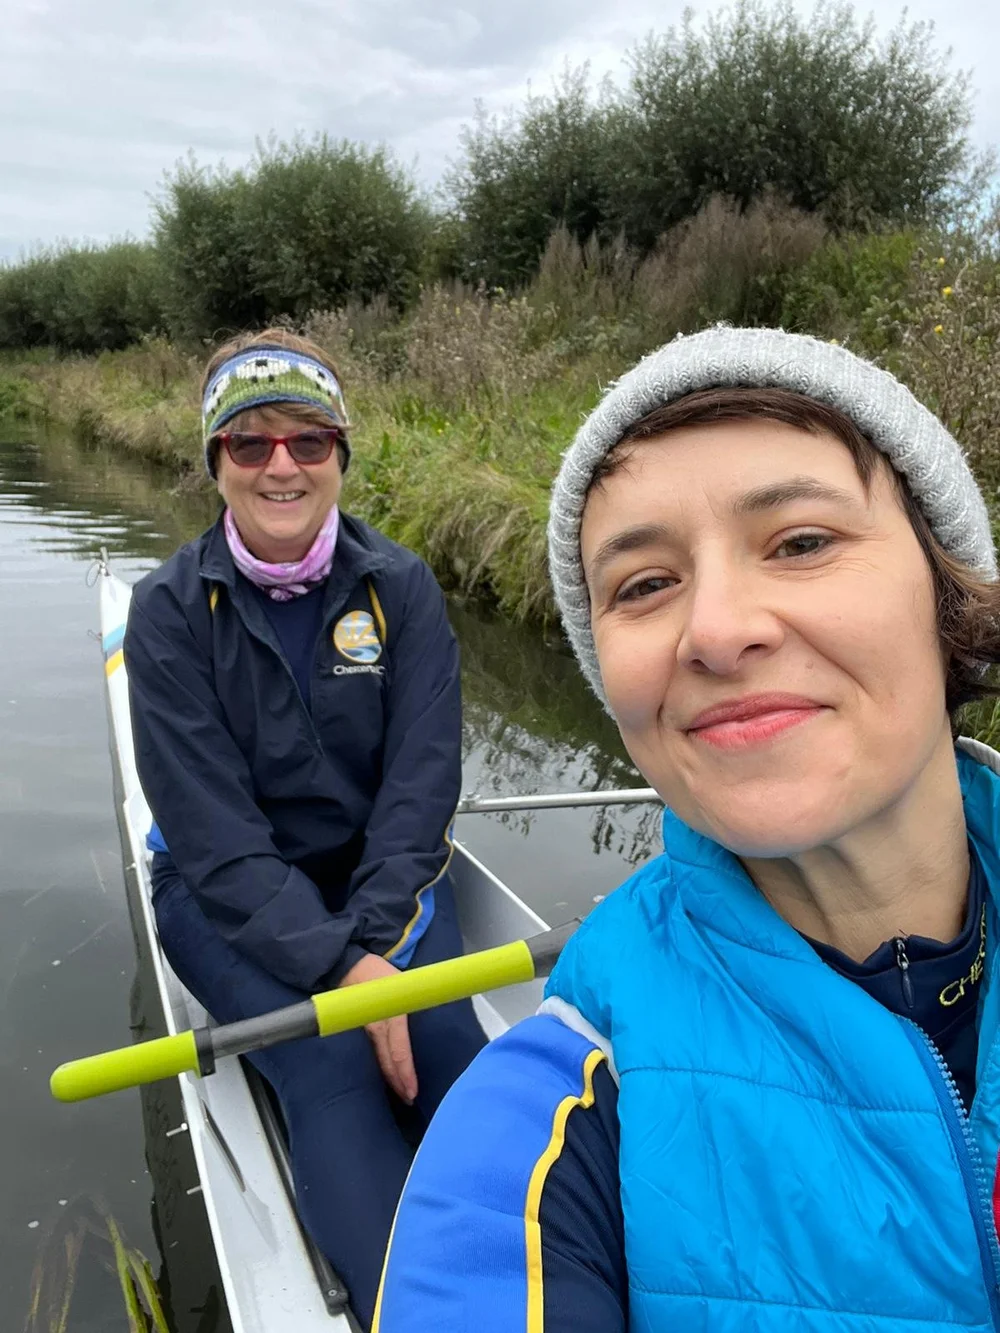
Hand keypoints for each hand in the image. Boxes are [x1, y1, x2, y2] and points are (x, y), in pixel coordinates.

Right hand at [338, 952, 417, 1104]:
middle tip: (410, 1100)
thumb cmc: (382, 974)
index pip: (399, 1051)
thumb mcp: (406, 984)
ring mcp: (368, 1030)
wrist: (351, 967)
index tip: (412, 1091)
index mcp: (393, 1016)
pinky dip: (381, 1067)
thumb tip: (439, 1006)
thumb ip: (418, 999)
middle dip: (399, 1084)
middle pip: (388, 1062)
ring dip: (391, 1079)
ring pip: (380, 1061)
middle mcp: (379, 1026)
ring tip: (402, 1094)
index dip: (405, 1074)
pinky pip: (373, 1053)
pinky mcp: (362, 1030)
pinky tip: (387, 1077)